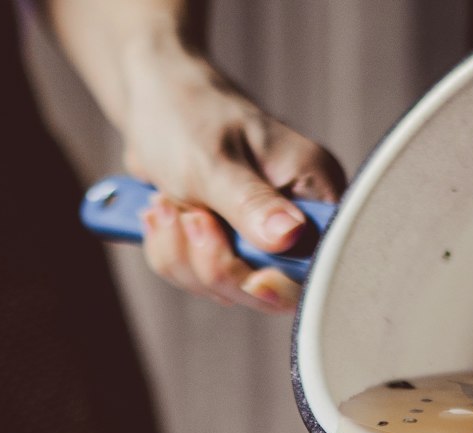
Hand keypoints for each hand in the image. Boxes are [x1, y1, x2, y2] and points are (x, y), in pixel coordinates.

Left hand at [123, 49, 344, 311]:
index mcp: (314, 191)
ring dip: (184, 256)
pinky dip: (172, 254)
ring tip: (167, 205)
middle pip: (269, 291)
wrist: (154, 102)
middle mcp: (295, 221)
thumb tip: (291, 236)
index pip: (318, 265)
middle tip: (191, 218)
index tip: (253, 276)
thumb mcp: (216, 161)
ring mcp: (259, 240)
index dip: (284, 283)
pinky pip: (199, 281)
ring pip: (226, 289)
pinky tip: (164, 213)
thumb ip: (252, 203)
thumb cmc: (188, 115)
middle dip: (216, 265)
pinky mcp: (228, 250)